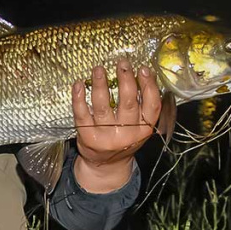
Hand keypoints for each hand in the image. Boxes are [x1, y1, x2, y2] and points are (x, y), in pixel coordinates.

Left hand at [70, 59, 161, 192]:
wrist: (105, 165)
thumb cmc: (124, 138)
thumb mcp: (139, 128)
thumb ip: (143, 107)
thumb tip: (144, 74)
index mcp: (144, 130)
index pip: (152, 106)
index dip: (149, 86)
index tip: (144, 69)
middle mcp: (126, 134)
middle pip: (127, 103)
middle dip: (125, 80)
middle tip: (122, 63)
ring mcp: (105, 135)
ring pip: (103, 106)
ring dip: (100, 84)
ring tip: (99, 69)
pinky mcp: (86, 135)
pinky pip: (81, 113)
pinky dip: (79, 97)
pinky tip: (79, 84)